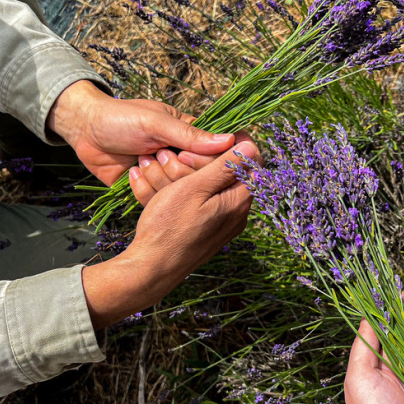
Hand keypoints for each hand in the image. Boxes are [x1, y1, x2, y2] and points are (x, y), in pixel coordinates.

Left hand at [46, 80, 235, 184]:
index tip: (184, 155)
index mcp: (190, 136)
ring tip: (140, 160)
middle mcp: (182, 158)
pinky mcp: (149, 191)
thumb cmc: (121, 118)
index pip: (215, 156)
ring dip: (158, 179)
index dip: (204, 161)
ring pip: (180, 193)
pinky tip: (133, 173)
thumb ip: (191, 135)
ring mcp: (166, 177)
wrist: (83, 130)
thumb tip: (229, 141)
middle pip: (199, 178)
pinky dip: (146, 191)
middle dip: (177, 170)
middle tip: (157, 155)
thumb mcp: (156, 123)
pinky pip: (159, 202)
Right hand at [81, 140, 261, 328]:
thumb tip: (250, 146)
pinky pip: (197, 204)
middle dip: (203, 158)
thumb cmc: (170, 226)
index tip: (216, 134)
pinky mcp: (205, 232)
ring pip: (209, 188)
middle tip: (176, 153)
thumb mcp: (196, 188)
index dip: (237, 144)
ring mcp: (221, 225)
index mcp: (238, 202)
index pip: (252, 164)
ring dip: (184, 172)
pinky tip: (152, 183)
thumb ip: (225, 167)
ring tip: (157, 163)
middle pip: (230, 175)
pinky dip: (178, 190)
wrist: (151, 269)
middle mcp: (236, 215)